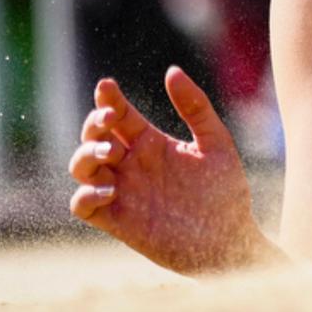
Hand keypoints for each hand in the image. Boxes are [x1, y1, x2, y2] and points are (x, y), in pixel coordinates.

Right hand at [67, 67, 270, 275]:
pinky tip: (110, 189)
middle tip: (110, 119)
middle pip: (93, 137)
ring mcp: (122, 192)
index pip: (120, 115)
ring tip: (110, 153)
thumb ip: (195, 107)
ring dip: (85, 155)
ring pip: (81, 167)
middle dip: (93, 124)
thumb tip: (171, 71)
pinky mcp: (117, 221)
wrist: (230, 240)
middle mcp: (132, 165)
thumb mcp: (216, 143)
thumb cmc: (226, 192)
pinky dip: (85, 194)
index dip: (108, 99)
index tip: (107, 86)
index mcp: (151, 143)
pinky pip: (82, 205)